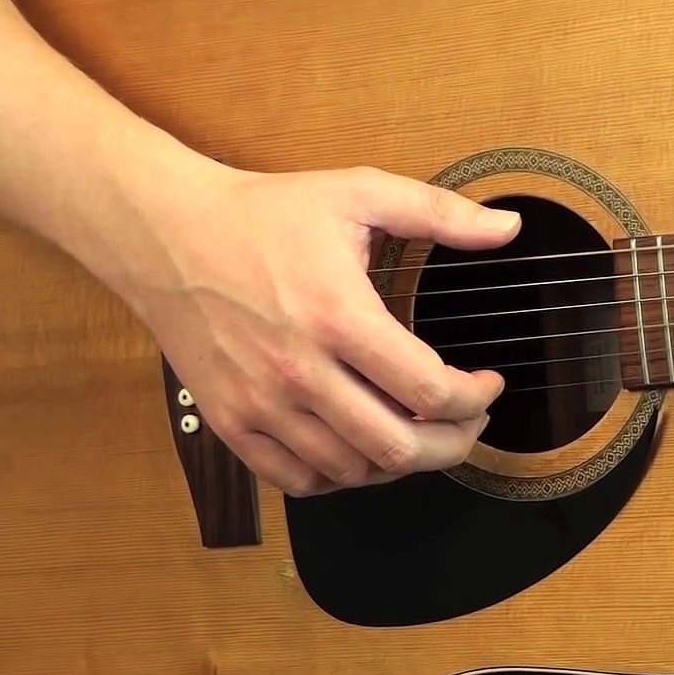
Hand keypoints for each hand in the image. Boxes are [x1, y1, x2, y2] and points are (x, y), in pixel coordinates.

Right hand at [113, 163, 520, 496]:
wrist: (165, 232)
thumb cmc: (263, 214)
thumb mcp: (358, 194)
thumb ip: (440, 213)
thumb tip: (507, 228)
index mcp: (338, 316)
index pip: (429, 390)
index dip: (475, 399)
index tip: (487, 386)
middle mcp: (299, 370)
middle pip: (398, 447)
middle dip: (452, 444)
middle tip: (468, 423)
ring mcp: (260, 403)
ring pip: (352, 471)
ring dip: (399, 462)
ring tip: (419, 431)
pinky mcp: (230, 421)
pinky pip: (297, 481)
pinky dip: (339, 477)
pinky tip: (359, 448)